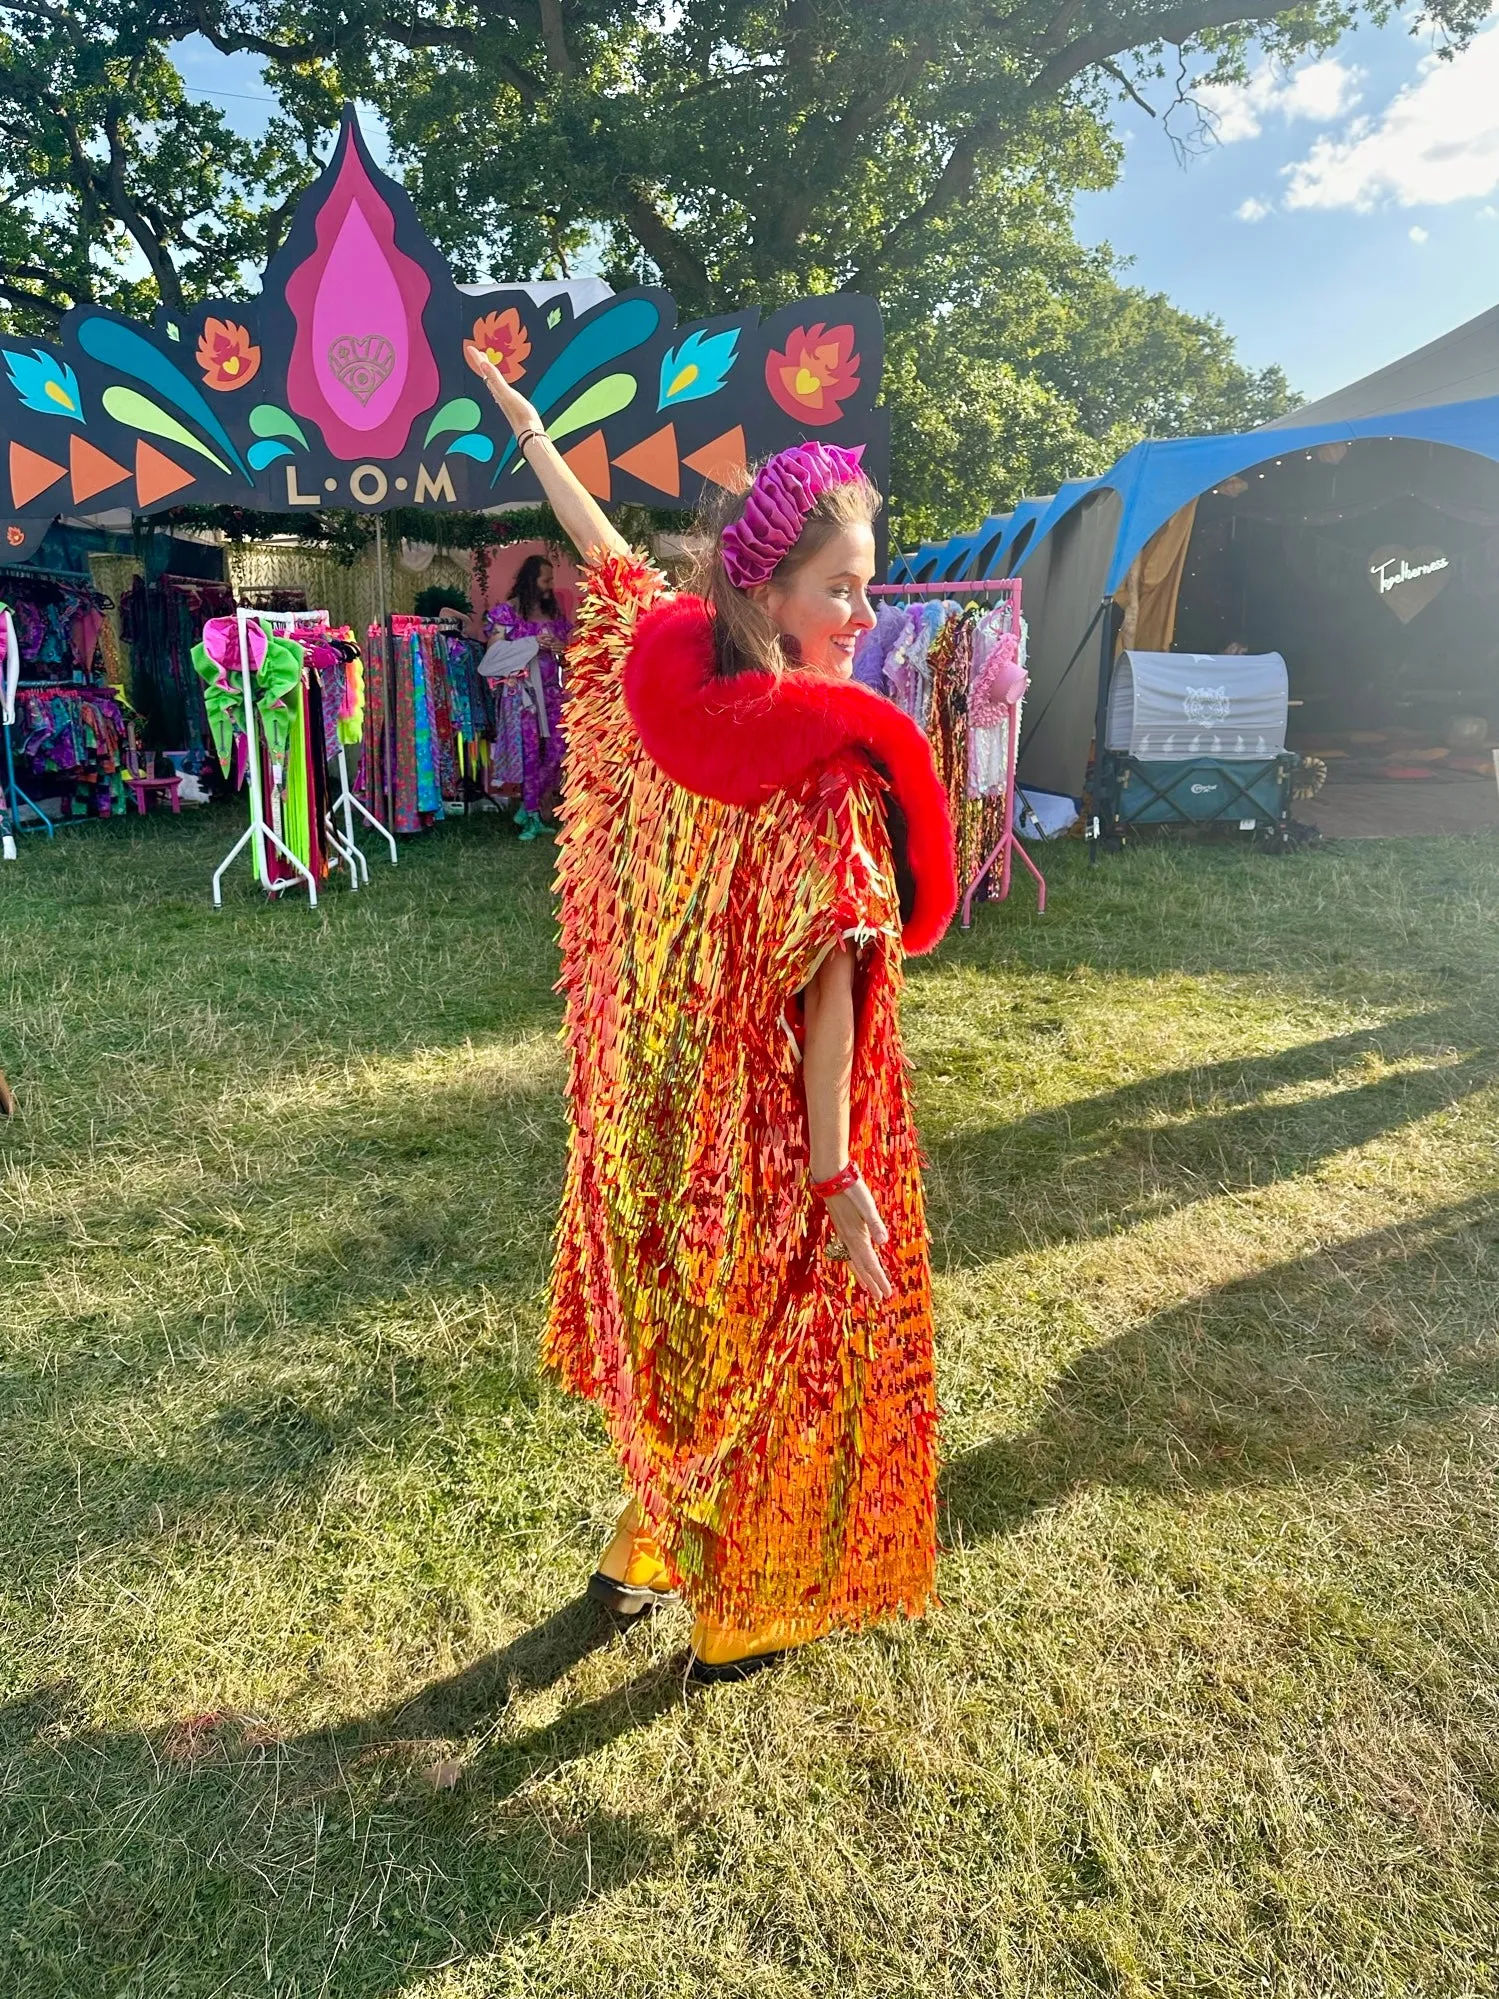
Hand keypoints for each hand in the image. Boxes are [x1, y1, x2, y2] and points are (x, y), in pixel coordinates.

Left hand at [465, 343, 542, 438]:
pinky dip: (497, 381)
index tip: (470, 348)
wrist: (528, 431)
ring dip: (489, 372)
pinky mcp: (510, 402)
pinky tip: (498, 384)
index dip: (478, 359)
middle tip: (478, 352)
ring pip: (492, 381)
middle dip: (482, 363)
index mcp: (496, 389)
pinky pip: (500, 388)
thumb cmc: (520, 414)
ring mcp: (503, 398)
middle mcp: (497, 393)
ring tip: (486, 364)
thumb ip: (495, 379)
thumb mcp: (507, 394)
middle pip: (487, 375)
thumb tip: (483, 365)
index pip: (485, 370)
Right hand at [823, 1178, 892, 1303]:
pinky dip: (855, 1263)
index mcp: (857, 1236)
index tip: (887, 1293)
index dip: (879, 1279)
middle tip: (880, 1298)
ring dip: (863, 1276)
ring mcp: (844, 1235)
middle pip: (862, 1267)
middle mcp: (849, 1239)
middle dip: (872, 1283)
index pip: (870, 1263)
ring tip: (868, 1288)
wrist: (830, 1178)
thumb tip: (883, 1242)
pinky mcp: (842, 1229)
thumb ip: (875, 1223)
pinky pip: (849, 1253)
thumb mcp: (867, 1205)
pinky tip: (856, 1263)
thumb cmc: (851, 1190)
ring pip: (854, 1261)